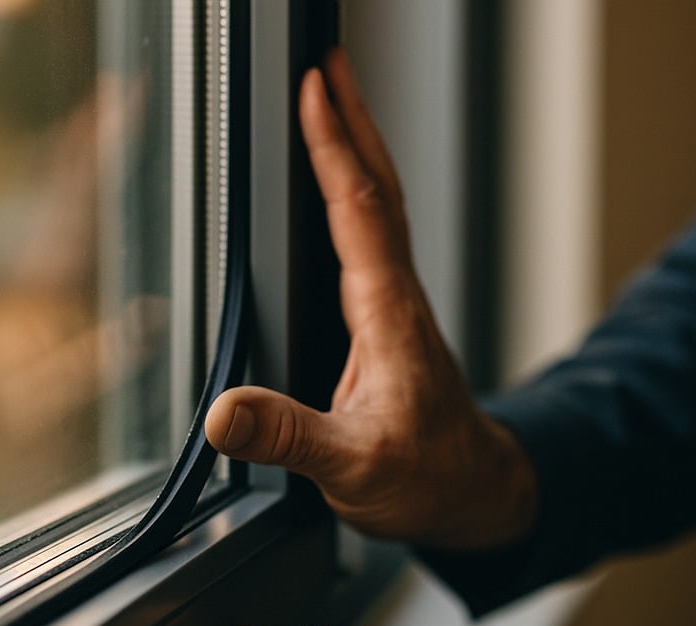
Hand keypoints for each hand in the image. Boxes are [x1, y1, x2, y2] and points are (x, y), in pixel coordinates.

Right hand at [205, 48, 535, 549]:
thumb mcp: (351, 467)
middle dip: (354, 119)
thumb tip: (222, 414)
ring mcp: (398, 307)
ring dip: (359, 148)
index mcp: (388, 315)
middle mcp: (397, 298)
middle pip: (379, 187)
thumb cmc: (426, 479)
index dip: (334, 148)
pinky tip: (343, 193)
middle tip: (330, 62)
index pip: (359, 211)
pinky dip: (357, 195)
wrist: (474, 493)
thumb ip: (288, 438)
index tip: (314, 89)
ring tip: (334, 103)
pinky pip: (376, 237)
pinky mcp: (391, 322)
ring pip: (382, 206)